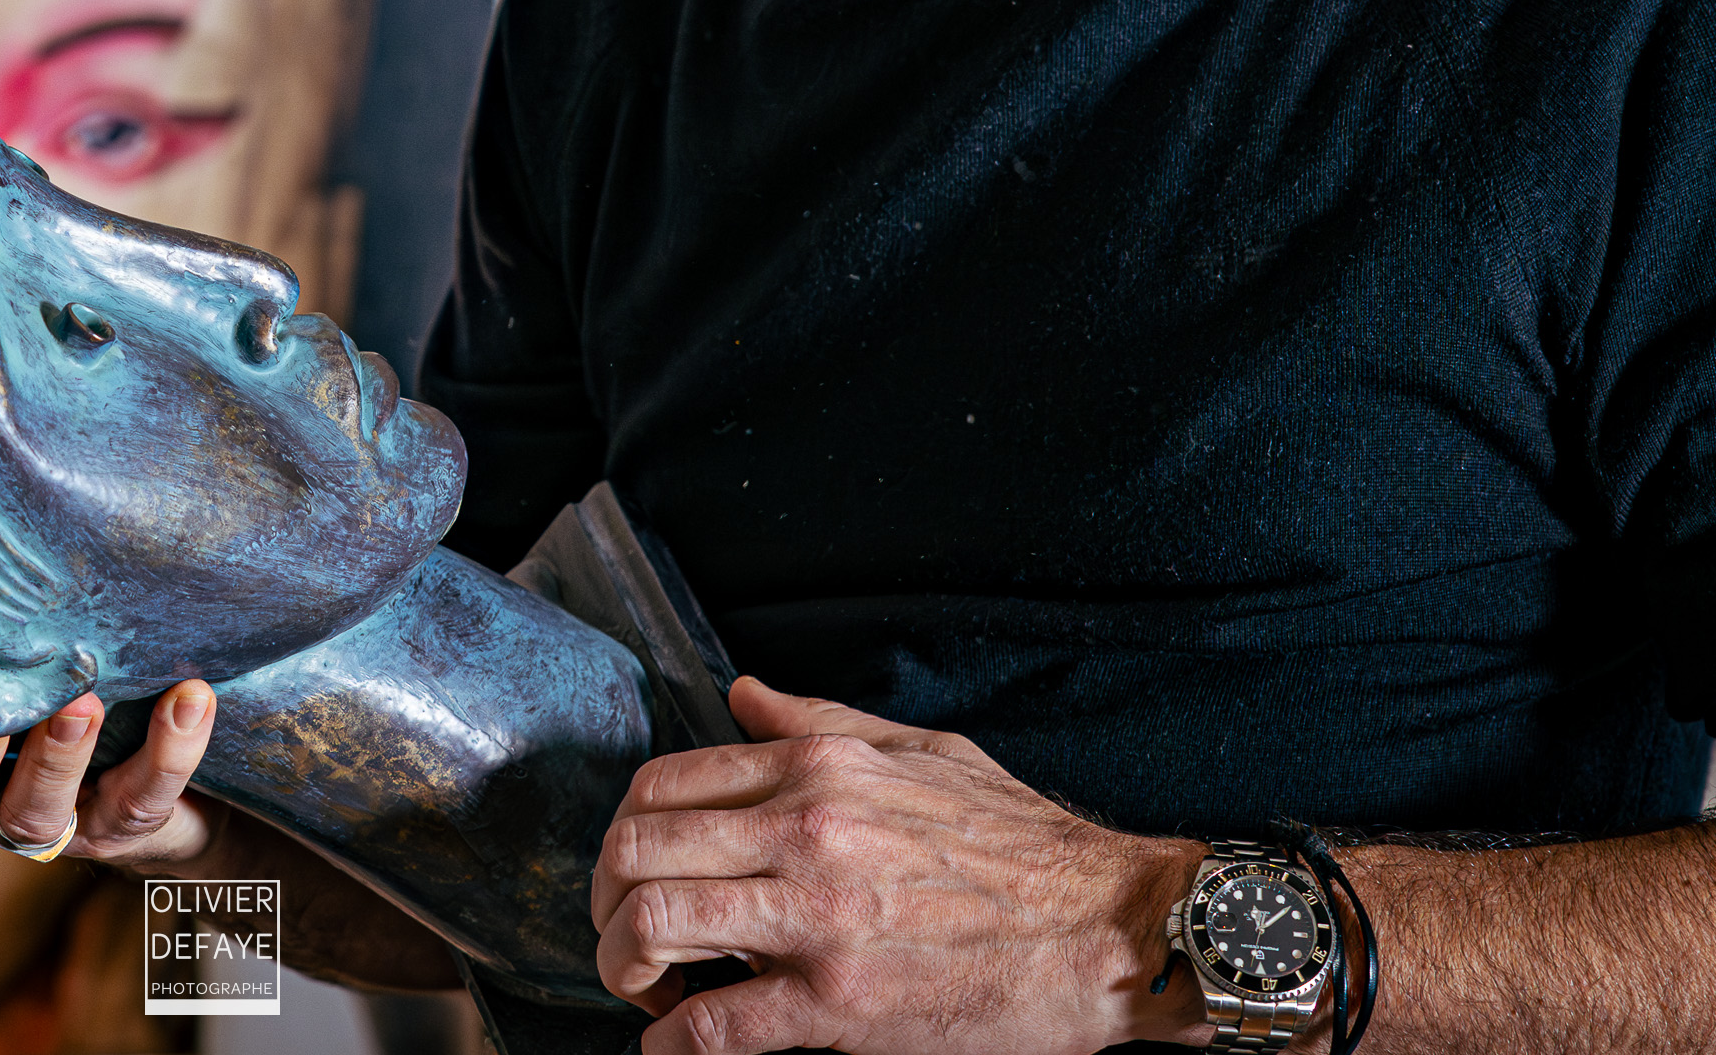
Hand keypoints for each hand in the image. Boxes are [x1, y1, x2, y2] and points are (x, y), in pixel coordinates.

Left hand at [590, 675, 1200, 1053]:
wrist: (1112, 928)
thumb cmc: (1025, 845)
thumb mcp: (922, 750)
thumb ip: (818, 721)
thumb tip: (742, 695)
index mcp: (816, 769)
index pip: (661, 784)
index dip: (622, 831)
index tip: (631, 867)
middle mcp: (802, 832)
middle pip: (633, 851)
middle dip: (603, 900)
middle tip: (619, 931)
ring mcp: (816, 921)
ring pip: (653, 928)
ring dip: (622, 967)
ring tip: (645, 989)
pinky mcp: (838, 1007)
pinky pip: (714, 1027)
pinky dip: (669, 1044)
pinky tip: (670, 1047)